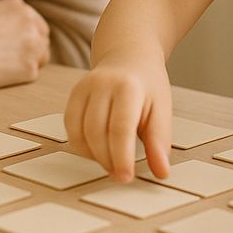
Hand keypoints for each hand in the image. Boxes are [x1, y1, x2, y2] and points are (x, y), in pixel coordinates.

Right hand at [0, 0, 49, 91]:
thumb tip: (2, 37)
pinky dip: (14, 79)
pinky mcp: (28, 69)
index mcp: (16, 4)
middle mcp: (30, 20)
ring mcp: (32, 44)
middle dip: (28, 50)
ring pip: (40, 59)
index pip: (33, 23)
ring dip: (24, 64)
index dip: (22, 36)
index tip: (8, 47)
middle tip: (5, 61)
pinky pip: (29, 76)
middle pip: (41, 39)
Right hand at [65, 50, 172, 182]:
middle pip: (96, 132)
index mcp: (128, 87)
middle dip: (107, 160)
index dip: (121, 157)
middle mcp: (102, 84)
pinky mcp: (74, 94)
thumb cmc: (147, 84)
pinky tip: (97, 150)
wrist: (129, 55)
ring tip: (111, 162)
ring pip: (79, 132)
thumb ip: (159, 141)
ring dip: (93, 155)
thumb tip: (161, 171)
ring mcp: (84, 87)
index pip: (120, 128)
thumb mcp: (162, 109)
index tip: (126, 177)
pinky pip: (70, 127)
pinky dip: (81, 145)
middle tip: (120, 174)